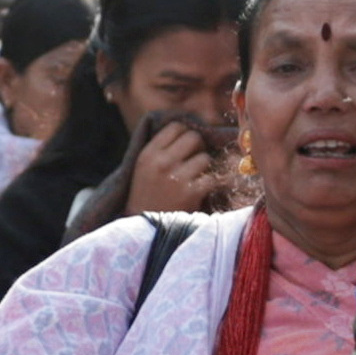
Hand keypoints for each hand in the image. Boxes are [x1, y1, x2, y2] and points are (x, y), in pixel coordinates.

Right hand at [117, 119, 244, 216]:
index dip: (185, 133)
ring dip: (204, 168)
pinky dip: (210, 184)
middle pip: (194, 137)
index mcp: (149, 153)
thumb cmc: (146, 194)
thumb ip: (161, 148)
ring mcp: (177, 178)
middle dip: (198, 147)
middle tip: (195, 158)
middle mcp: (162, 162)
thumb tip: (187, 128)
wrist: (145, 227)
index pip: (176, 127)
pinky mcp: (191, 193)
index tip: (186, 144)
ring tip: (195, 177)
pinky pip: (211, 178)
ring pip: (205, 158)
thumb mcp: (144, 167)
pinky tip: (201, 190)